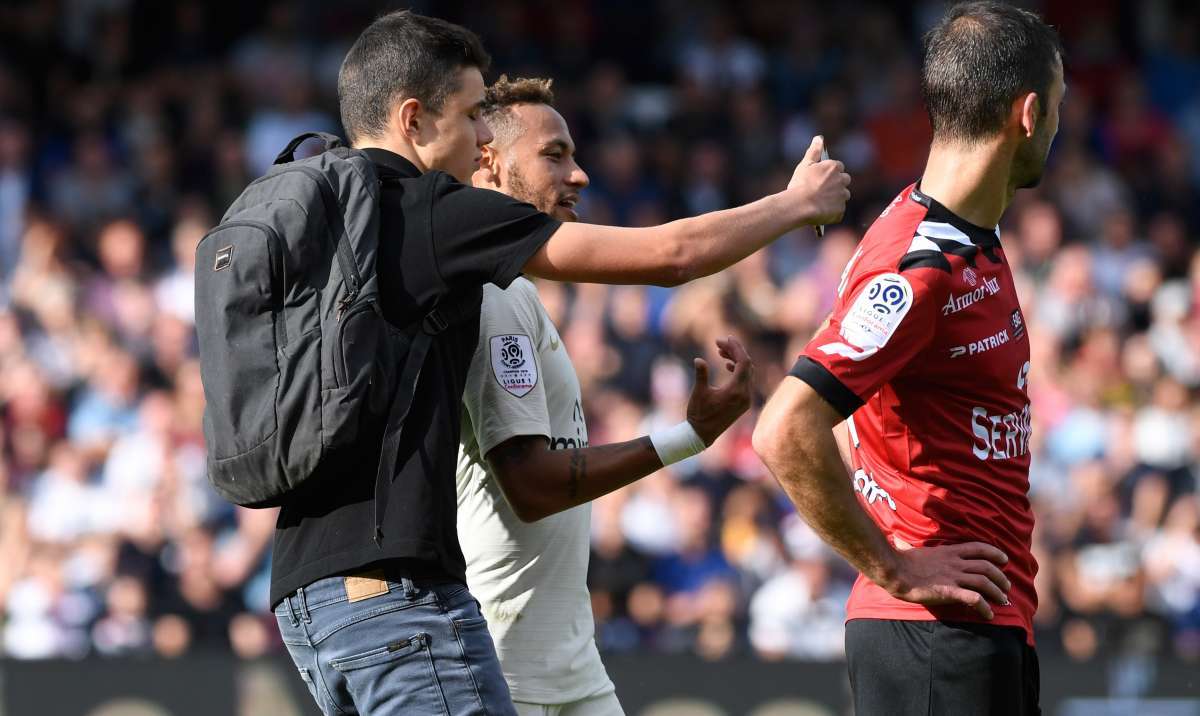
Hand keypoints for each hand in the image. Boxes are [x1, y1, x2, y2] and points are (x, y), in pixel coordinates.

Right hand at [686, 336, 754, 444]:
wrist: (701, 435)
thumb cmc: (698, 414)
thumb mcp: (698, 393)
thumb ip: (701, 374)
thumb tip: (698, 360)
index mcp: (736, 391)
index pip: (743, 363)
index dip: (736, 348)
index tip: (726, 338)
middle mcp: (745, 395)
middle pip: (747, 365)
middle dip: (734, 352)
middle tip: (719, 343)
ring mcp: (746, 400)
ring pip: (747, 373)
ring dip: (736, 360)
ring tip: (720, 352)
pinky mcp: (743, 403)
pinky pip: (746, 381)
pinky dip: (738, 371)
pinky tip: (727, 366)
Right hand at [787, 135, 850, 226]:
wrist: (799, 206)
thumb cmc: (800, 184)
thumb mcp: (805, 165)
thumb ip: (814, 151)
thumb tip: (819, 138)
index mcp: (833, 167)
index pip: (838, 166)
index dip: (830, 172)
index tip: (821, 177)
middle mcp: (841, 180)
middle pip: (844, 180)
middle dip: (837, 183)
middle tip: (822, 189)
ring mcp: (842, 196)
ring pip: (843, 195)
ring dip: (836, 197)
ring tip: (821, 202)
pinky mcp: (840, 211)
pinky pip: (838, 210)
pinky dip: (832, 211)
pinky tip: (821, 212)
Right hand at [880, 541, 1010, 619]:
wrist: (894, 571)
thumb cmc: (900, 561)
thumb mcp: (914, 550)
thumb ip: (916, 548)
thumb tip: (899, 541)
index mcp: (949, 552)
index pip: (979, 548)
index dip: (995, 553)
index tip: (1004, 560)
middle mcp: (955, 563)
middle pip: (987, 567)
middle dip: (1001, 577)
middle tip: (1006, 587)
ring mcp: (953, 577)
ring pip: (985, 582)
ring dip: (997, 592)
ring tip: (1002, 601)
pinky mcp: (949, 591)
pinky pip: (974, 599)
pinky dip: (985, 607)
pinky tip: (988, 614)